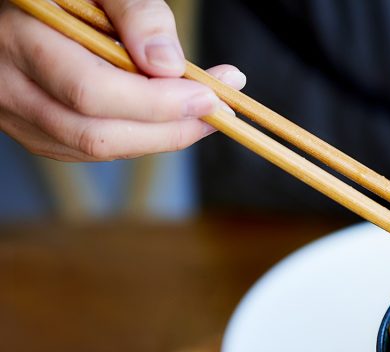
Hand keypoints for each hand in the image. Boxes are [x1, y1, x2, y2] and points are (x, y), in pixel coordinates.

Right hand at [0, 0, 244, 160]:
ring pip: (96, 149)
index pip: (92, 91)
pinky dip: (138, 137)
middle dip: (169, 129)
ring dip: (160, 137)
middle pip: (97, 135)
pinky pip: (91, 149)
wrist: (21, 6)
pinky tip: (168, 117)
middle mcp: (10, 87)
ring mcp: (15, 117)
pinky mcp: (33, 133)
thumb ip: (135, 15)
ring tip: (204, 112)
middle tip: (220, 110)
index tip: (210, 94)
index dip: (158, 102)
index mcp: (19, 40)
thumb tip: (169, 65)